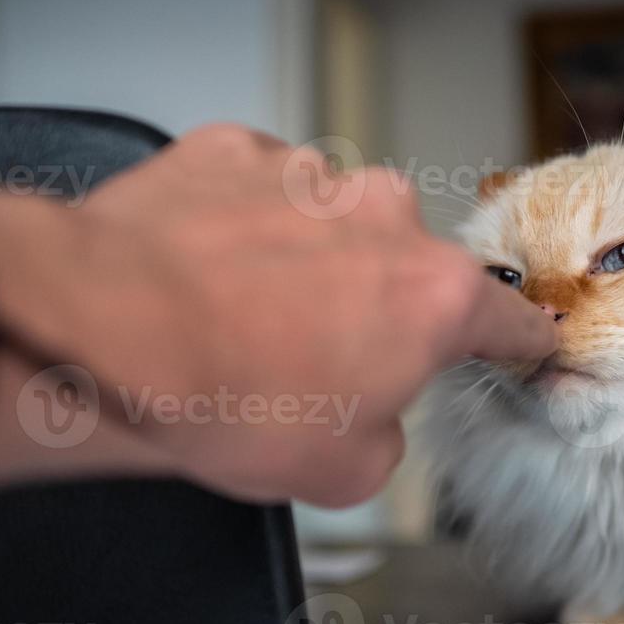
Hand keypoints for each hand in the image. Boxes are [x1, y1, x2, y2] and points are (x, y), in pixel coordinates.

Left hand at [0, 124, 557, 506]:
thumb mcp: (342, 473)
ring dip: (302, 264)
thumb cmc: (223, 402)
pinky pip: (257, 192)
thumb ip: (386, 435)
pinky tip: (198, 274)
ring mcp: (307, 175)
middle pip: (404, 265)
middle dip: (373, 307)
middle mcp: (383, 218)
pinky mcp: (231, 151)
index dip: (515, 341)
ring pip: (328, 224)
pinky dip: (240, 227)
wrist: (105, 335)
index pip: (509, 319)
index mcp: (435, 296)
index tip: (518, 344)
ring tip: (238, 318)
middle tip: (315, 357)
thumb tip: (370, 415)